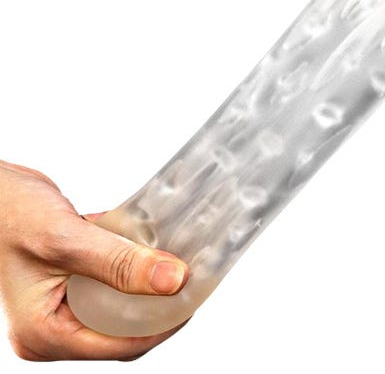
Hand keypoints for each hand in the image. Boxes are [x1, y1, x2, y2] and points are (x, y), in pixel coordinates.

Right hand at [0, 159, 189, 360]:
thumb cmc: (8, 214)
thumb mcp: (66, 241)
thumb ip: (119, 263)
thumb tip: (171, 281)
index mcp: (45, 333)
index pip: (120, 344)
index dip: (161, 325)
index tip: (191, 299)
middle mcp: (55, 322)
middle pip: (123, 325)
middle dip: (158, 303)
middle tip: (190, 279)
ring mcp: (63, 300)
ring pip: (120, 300)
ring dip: (148, 280)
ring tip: (179, 260)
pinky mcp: (72, 276)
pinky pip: (111, 277)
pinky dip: (132, 260)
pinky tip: (151, 242)